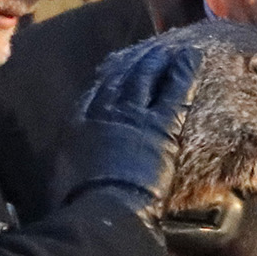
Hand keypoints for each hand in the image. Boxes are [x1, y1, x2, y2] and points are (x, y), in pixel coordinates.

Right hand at [56, 38, 198, 217]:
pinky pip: (175, 91)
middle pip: (122, 79)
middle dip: (135, 64)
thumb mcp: (64, 177)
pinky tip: (192, 58)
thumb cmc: (80, 201)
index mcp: (80, 124)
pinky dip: (183, 72)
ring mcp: (135, 115)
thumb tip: (66, 171)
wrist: (105, 205)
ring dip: (158, 62)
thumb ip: (68, 164)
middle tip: (147, 52)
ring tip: (168, 50)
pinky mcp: (162, 125)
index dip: (107, 80)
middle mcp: (106, 111)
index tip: (113, 70)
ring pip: (147, 78)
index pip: (95, 94)